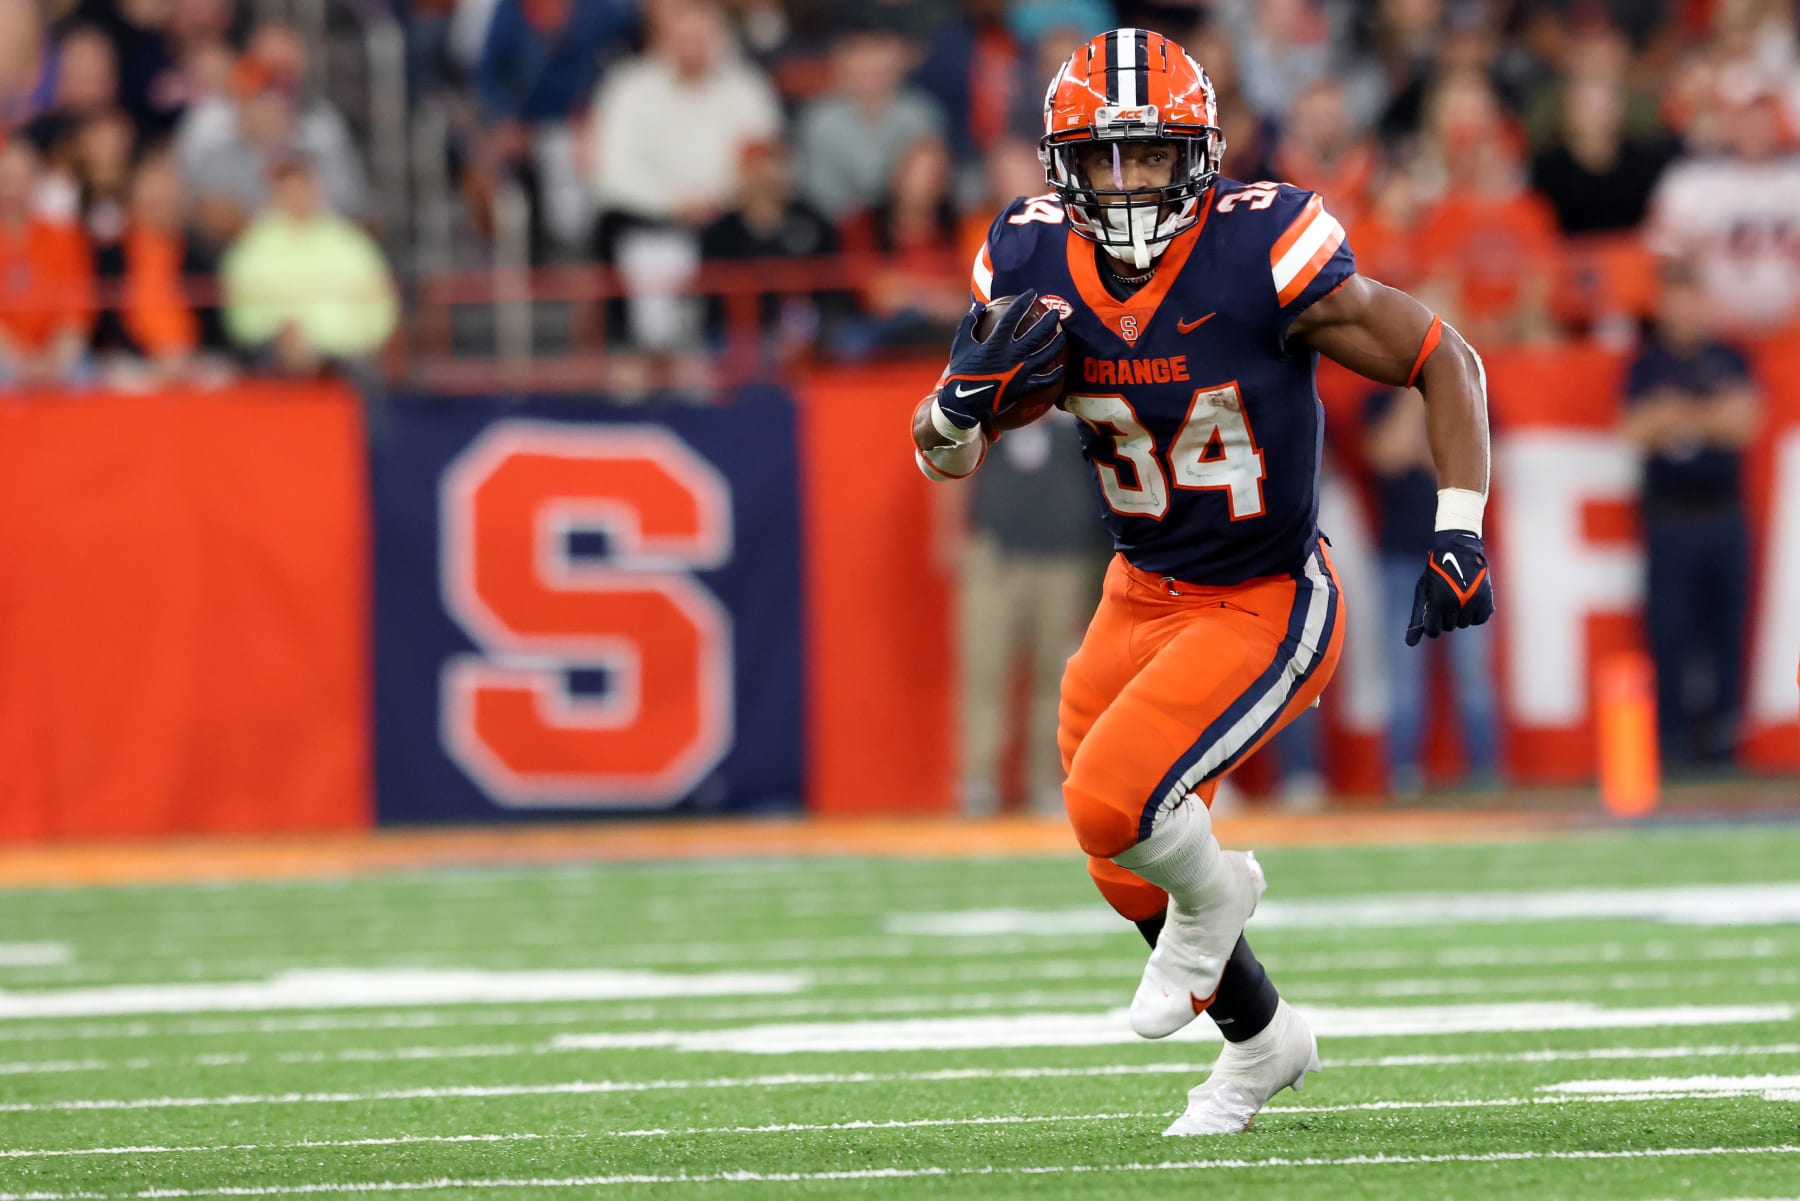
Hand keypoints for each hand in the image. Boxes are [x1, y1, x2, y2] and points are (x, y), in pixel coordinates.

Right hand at [935, 288, 1065, 429]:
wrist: (963, 403)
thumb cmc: (961, 372)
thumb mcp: (960, 344)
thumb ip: (969, 322)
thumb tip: (979, 305)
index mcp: (995, 344)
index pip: (1012, 318)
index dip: (1022, 303)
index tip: (1031, 293)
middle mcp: (1011, 356)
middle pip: (1036, 335)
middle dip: (1048, 321)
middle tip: (1055, 312)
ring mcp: (1019, 373)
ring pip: (1045, 355)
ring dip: (1056, 343)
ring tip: (1063, 335)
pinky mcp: (1023, 389)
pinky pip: (1044, 381)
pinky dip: (1055, 375)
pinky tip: (1061, 368)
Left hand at [1406, 530, 1494, 645]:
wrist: (1458, 551)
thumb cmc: (1435, 574)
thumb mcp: (1422, 593)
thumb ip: (1417, 618)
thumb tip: (1409, 644)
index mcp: (1437, 603)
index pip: (1433, 631)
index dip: (1432, 625)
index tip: (1432, 616)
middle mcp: (1456, 604)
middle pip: (1449, 627)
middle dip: (1445, 617)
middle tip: (1445, 599)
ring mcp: (1473, 602)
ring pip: (1464, 624)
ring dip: (1459, 615)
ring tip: (1457, 596)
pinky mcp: (1487, 599)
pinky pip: (1480, 619)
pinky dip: (1475, 613)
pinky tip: (1470, 600)